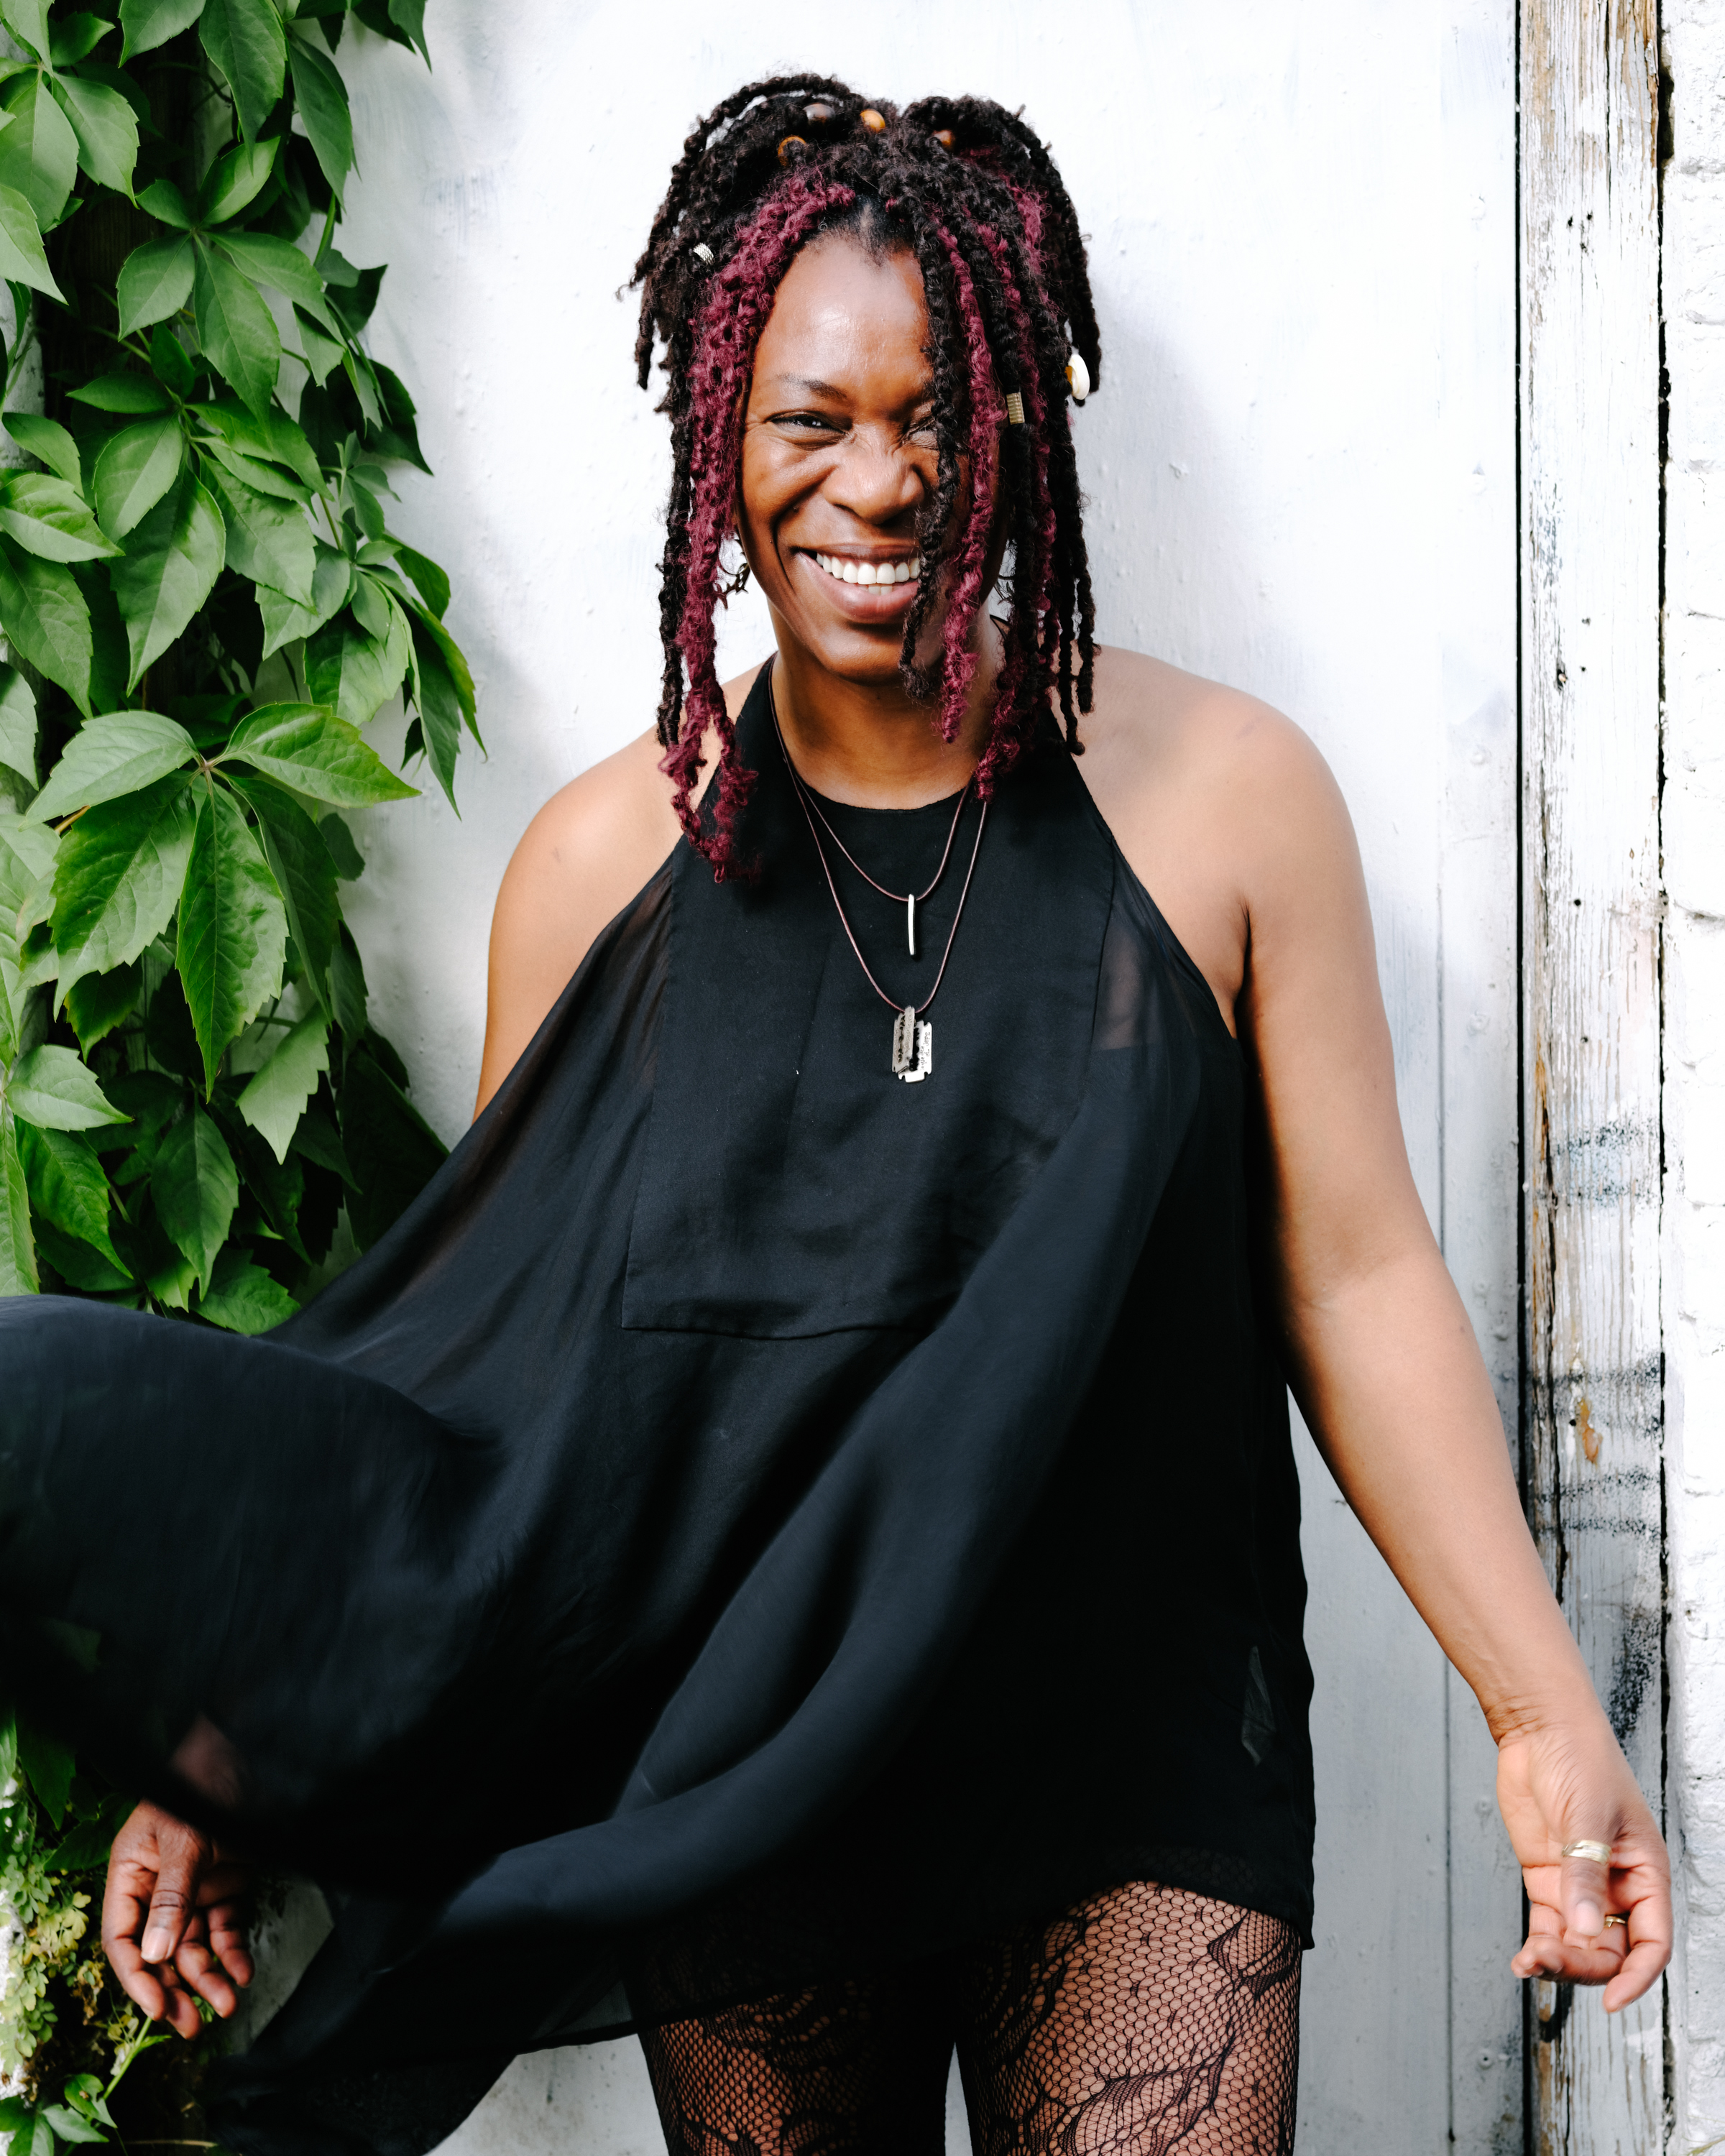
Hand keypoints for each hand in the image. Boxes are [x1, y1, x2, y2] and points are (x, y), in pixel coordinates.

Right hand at [101, 1802, 253, 2039]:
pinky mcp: (226, 1883)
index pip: (122, 1937)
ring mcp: (193, 1886)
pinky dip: (233, 1951)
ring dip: (209, 1977)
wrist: (252, 1752)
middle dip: (176, 1990)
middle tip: (192, 2026)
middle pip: (159, 1951)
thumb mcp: (185, 1838)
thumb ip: (171, 1895)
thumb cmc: (208, 1780)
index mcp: (131, 1871)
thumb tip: (154, 1955)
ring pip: (193, 1946)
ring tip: (227, 2004)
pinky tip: (243, 1971)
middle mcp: (158, 1885)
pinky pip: (224, 1927)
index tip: (158, 2007)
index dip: (137, 1976)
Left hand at [1496, 1714, 1669, 2010]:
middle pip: (1610, 1950)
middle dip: (1584, 1967)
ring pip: (1578, 1944)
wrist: (1539, 1727)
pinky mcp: (1547, 1877)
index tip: (1613, 2001)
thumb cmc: (1581, 1758)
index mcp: (1644, 1874)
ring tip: (1530, 1959)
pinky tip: (1524, 1957)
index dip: (1636, 1976)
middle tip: (1549, 1961)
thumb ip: (1584, 1874)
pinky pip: (1550, 1924)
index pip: (1651, 1942)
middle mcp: (1615, 1885)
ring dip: (1558, 1960)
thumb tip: (1581, 1929)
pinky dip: (1539, 1945)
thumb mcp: (1587, 1817)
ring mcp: (1579, 1883)